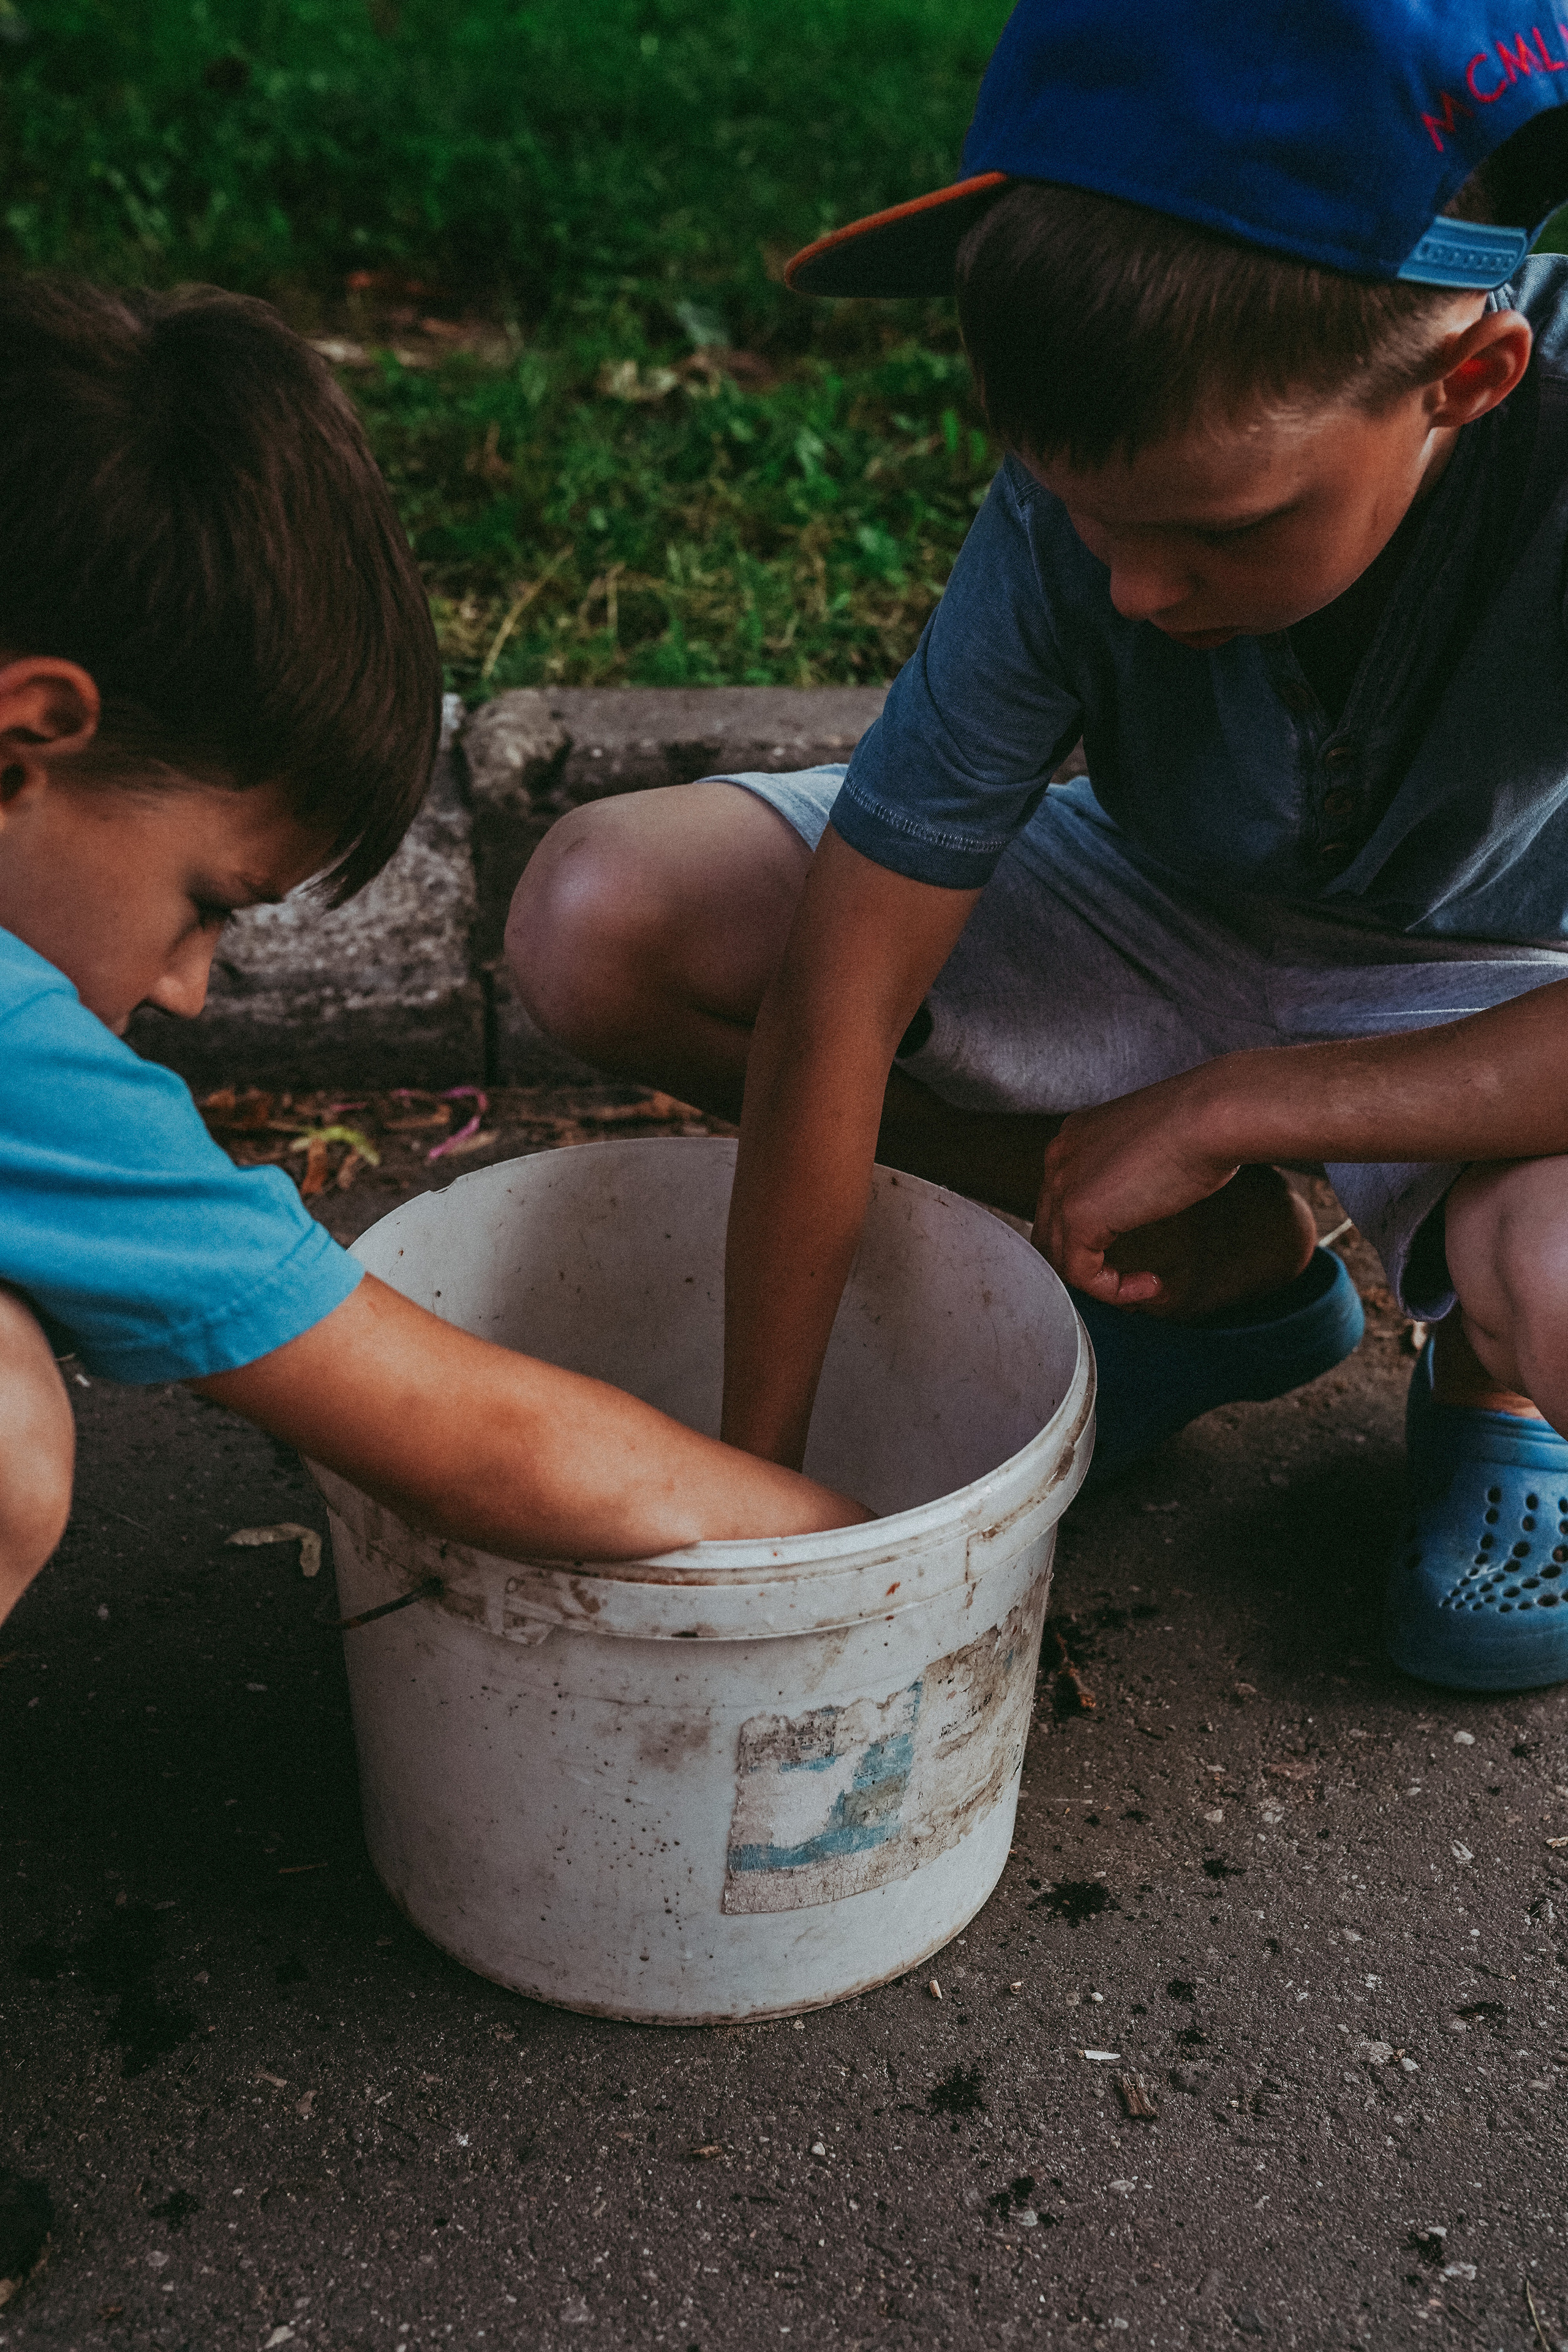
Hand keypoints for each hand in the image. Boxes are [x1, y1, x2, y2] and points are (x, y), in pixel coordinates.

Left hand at [1033, 1068, 1240, 1306]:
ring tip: (1141, 1290)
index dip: (1088, 1235)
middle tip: (1125, 1283)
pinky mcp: (1078, 1215)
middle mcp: (1059, 1157)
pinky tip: (1149, 1286)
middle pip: (1051, 1229)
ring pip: (1060, 1255)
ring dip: (1100, 1282)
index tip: (1127, 1254)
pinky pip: (1080, 1272)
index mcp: (1075, 1137)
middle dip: (1085, 1262)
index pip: (1061, 1200)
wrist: (1212, 1116)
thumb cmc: (1204, 1125)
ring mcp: (1062, 1185)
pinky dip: (1112, 1289)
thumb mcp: (1156, 1149)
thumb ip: (1134, 1175)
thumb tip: (1142, 1203)